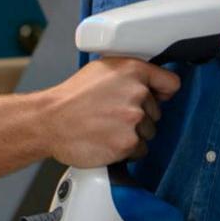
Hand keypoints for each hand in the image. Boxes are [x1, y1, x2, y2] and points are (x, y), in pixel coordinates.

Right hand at [38, 58, 179, 167]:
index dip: (162, 92)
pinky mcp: (128, 143)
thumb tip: (149, 84)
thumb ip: (128, 74)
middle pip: (156, 112)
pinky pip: (139, 150)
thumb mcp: (99, 70)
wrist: (49, 122)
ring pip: (148, 132)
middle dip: (139, 115)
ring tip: (106, 128)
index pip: (170, 83)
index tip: (157, 97)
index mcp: (132, 70)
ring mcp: (134, 119)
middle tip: (111, 114)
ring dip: (132, 133)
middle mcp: (137, 93)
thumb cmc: (69, 98)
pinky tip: (106, 140)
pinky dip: (125, 150)